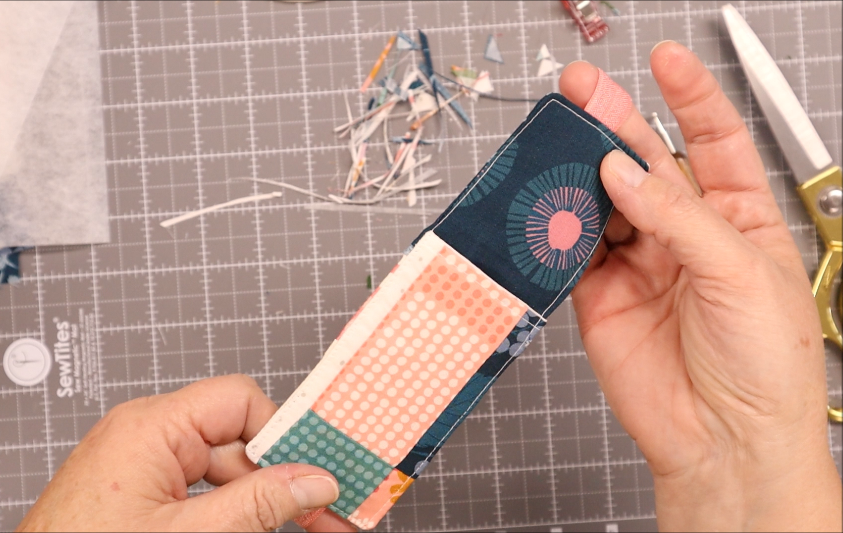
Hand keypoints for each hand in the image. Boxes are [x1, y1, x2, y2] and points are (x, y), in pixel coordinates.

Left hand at [17, 375, 355, 531]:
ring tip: (297, 529)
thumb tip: (314, 480)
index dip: (284, 436)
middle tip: (325, 519)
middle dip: (281, 482)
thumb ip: (256, 504)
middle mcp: (143, 435)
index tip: (322, 470)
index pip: (239, 402)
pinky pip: (197, 492)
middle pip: (237, 442)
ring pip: (222, 474)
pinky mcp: (136, 493)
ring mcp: (138, 465)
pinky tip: (250, 530)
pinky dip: (227, 513)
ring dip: (258, 504)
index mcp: (150, 427)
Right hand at [560, 42, 841, 530]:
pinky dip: (558, 228)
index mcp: (738, 220)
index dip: (691, 98)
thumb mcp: (740, 274)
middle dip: (616, 122)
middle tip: (584, 89)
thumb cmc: (766, 368)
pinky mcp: (599, 296)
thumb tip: (626, 171)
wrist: (723, 442)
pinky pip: (573, 250)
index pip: (714, 142)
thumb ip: (679, 217)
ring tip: (563, 142)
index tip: (666, 62)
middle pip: (646, 163)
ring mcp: (640, 263)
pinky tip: (553, 205)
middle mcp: (686, 235)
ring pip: (603, 201)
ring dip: (582, 172)